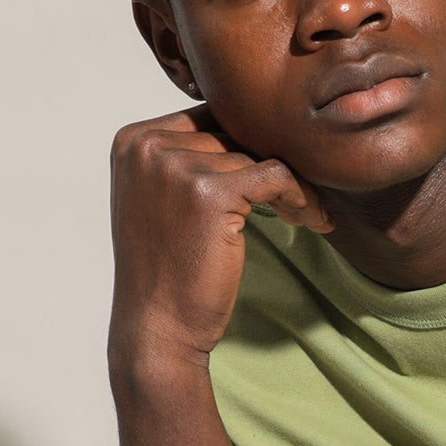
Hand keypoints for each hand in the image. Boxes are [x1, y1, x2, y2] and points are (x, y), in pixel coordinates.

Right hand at [107, 105, 333, 371]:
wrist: (158, 327)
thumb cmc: (166, 271)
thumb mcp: (162, 200)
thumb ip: (187, 159)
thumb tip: (247, 127)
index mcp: (132, 140)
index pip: (207, 118)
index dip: (247, 143)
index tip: (273, 177)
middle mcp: (147, 146)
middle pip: (234, 132)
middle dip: (271, 164)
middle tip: (299, 199)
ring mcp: (175, 166)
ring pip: (258, 156)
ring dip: (290, 187)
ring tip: (304, 216)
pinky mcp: (210, 193)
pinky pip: (277, 176)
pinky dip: (302, 197)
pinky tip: (312, 220)